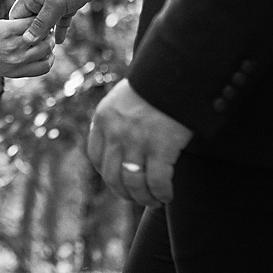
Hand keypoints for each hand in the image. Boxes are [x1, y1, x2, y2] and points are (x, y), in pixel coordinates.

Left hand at [0, 17, 53, 78]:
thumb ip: (13, 65)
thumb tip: (28, 60)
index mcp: (15, 72)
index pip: (44, 67)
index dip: (49, 57)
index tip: (45, 48)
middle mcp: (16, 61)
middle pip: (46, 51)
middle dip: (48, 40)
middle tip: (43, 31)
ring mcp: (13, 46)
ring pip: (42, 36)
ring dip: (43, 27)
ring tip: (37, 22)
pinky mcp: (7, 31)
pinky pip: (29, 24)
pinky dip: (31, 18)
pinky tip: (26, 15)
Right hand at [9, 0, 105, 41]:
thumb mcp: (55, 5)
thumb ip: (41, 23)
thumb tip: (27, 40)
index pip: (16, 17)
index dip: (19, 31)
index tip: (25, 46)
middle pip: (30, 21)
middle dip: (34, 35)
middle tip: (39, 51)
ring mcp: (53, 1)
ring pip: (46, 22)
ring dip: (47, 34)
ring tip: (48, 50)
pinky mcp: (66, 4)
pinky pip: (59, 20)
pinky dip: (59, 29)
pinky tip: (60, 41)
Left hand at [87, 79, 192, 208]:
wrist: (177, 72)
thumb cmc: (154, 86)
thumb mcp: (122, 99)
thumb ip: (116, 122)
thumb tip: (117, 149)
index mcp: (103, 119)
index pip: (96, 157)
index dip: (107, 174)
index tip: (119, 181)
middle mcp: (116, 132)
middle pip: (113, 176)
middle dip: (125, 193)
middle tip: (138, 198)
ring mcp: (137, 141)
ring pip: (134, 184)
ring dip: (144, 198)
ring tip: (154, 201)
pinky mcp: (161, 147)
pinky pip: (157, 182)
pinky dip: (162, 194)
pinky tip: (168, 195)